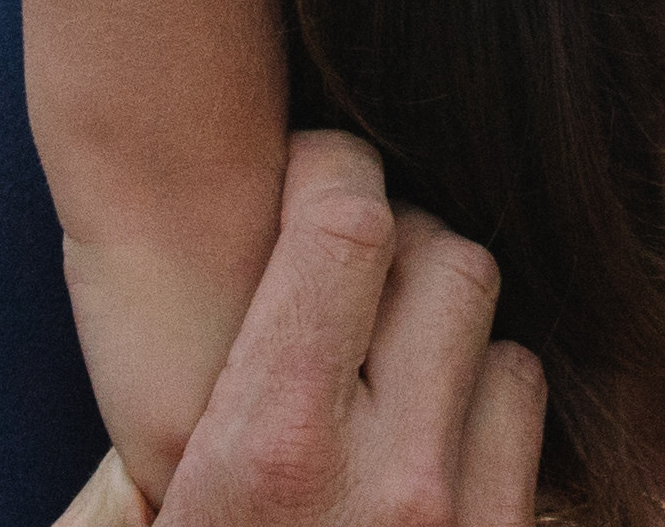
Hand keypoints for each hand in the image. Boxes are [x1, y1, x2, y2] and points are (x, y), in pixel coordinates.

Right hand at [53, 135, 543, 526]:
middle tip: (345, 271)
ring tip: (382, 367)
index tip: (307, 172)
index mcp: (269, 458)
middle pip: (447, 264)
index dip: (330, 172)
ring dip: (450, 340)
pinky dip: (483, 411)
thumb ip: (134, 458)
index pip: (347, 228)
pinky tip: (424, 434)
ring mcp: (464, 523)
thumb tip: (164, 340)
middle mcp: (387, 484)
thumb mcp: (139, 522)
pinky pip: (530, 428)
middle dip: (399, 250)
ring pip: (504, 342)